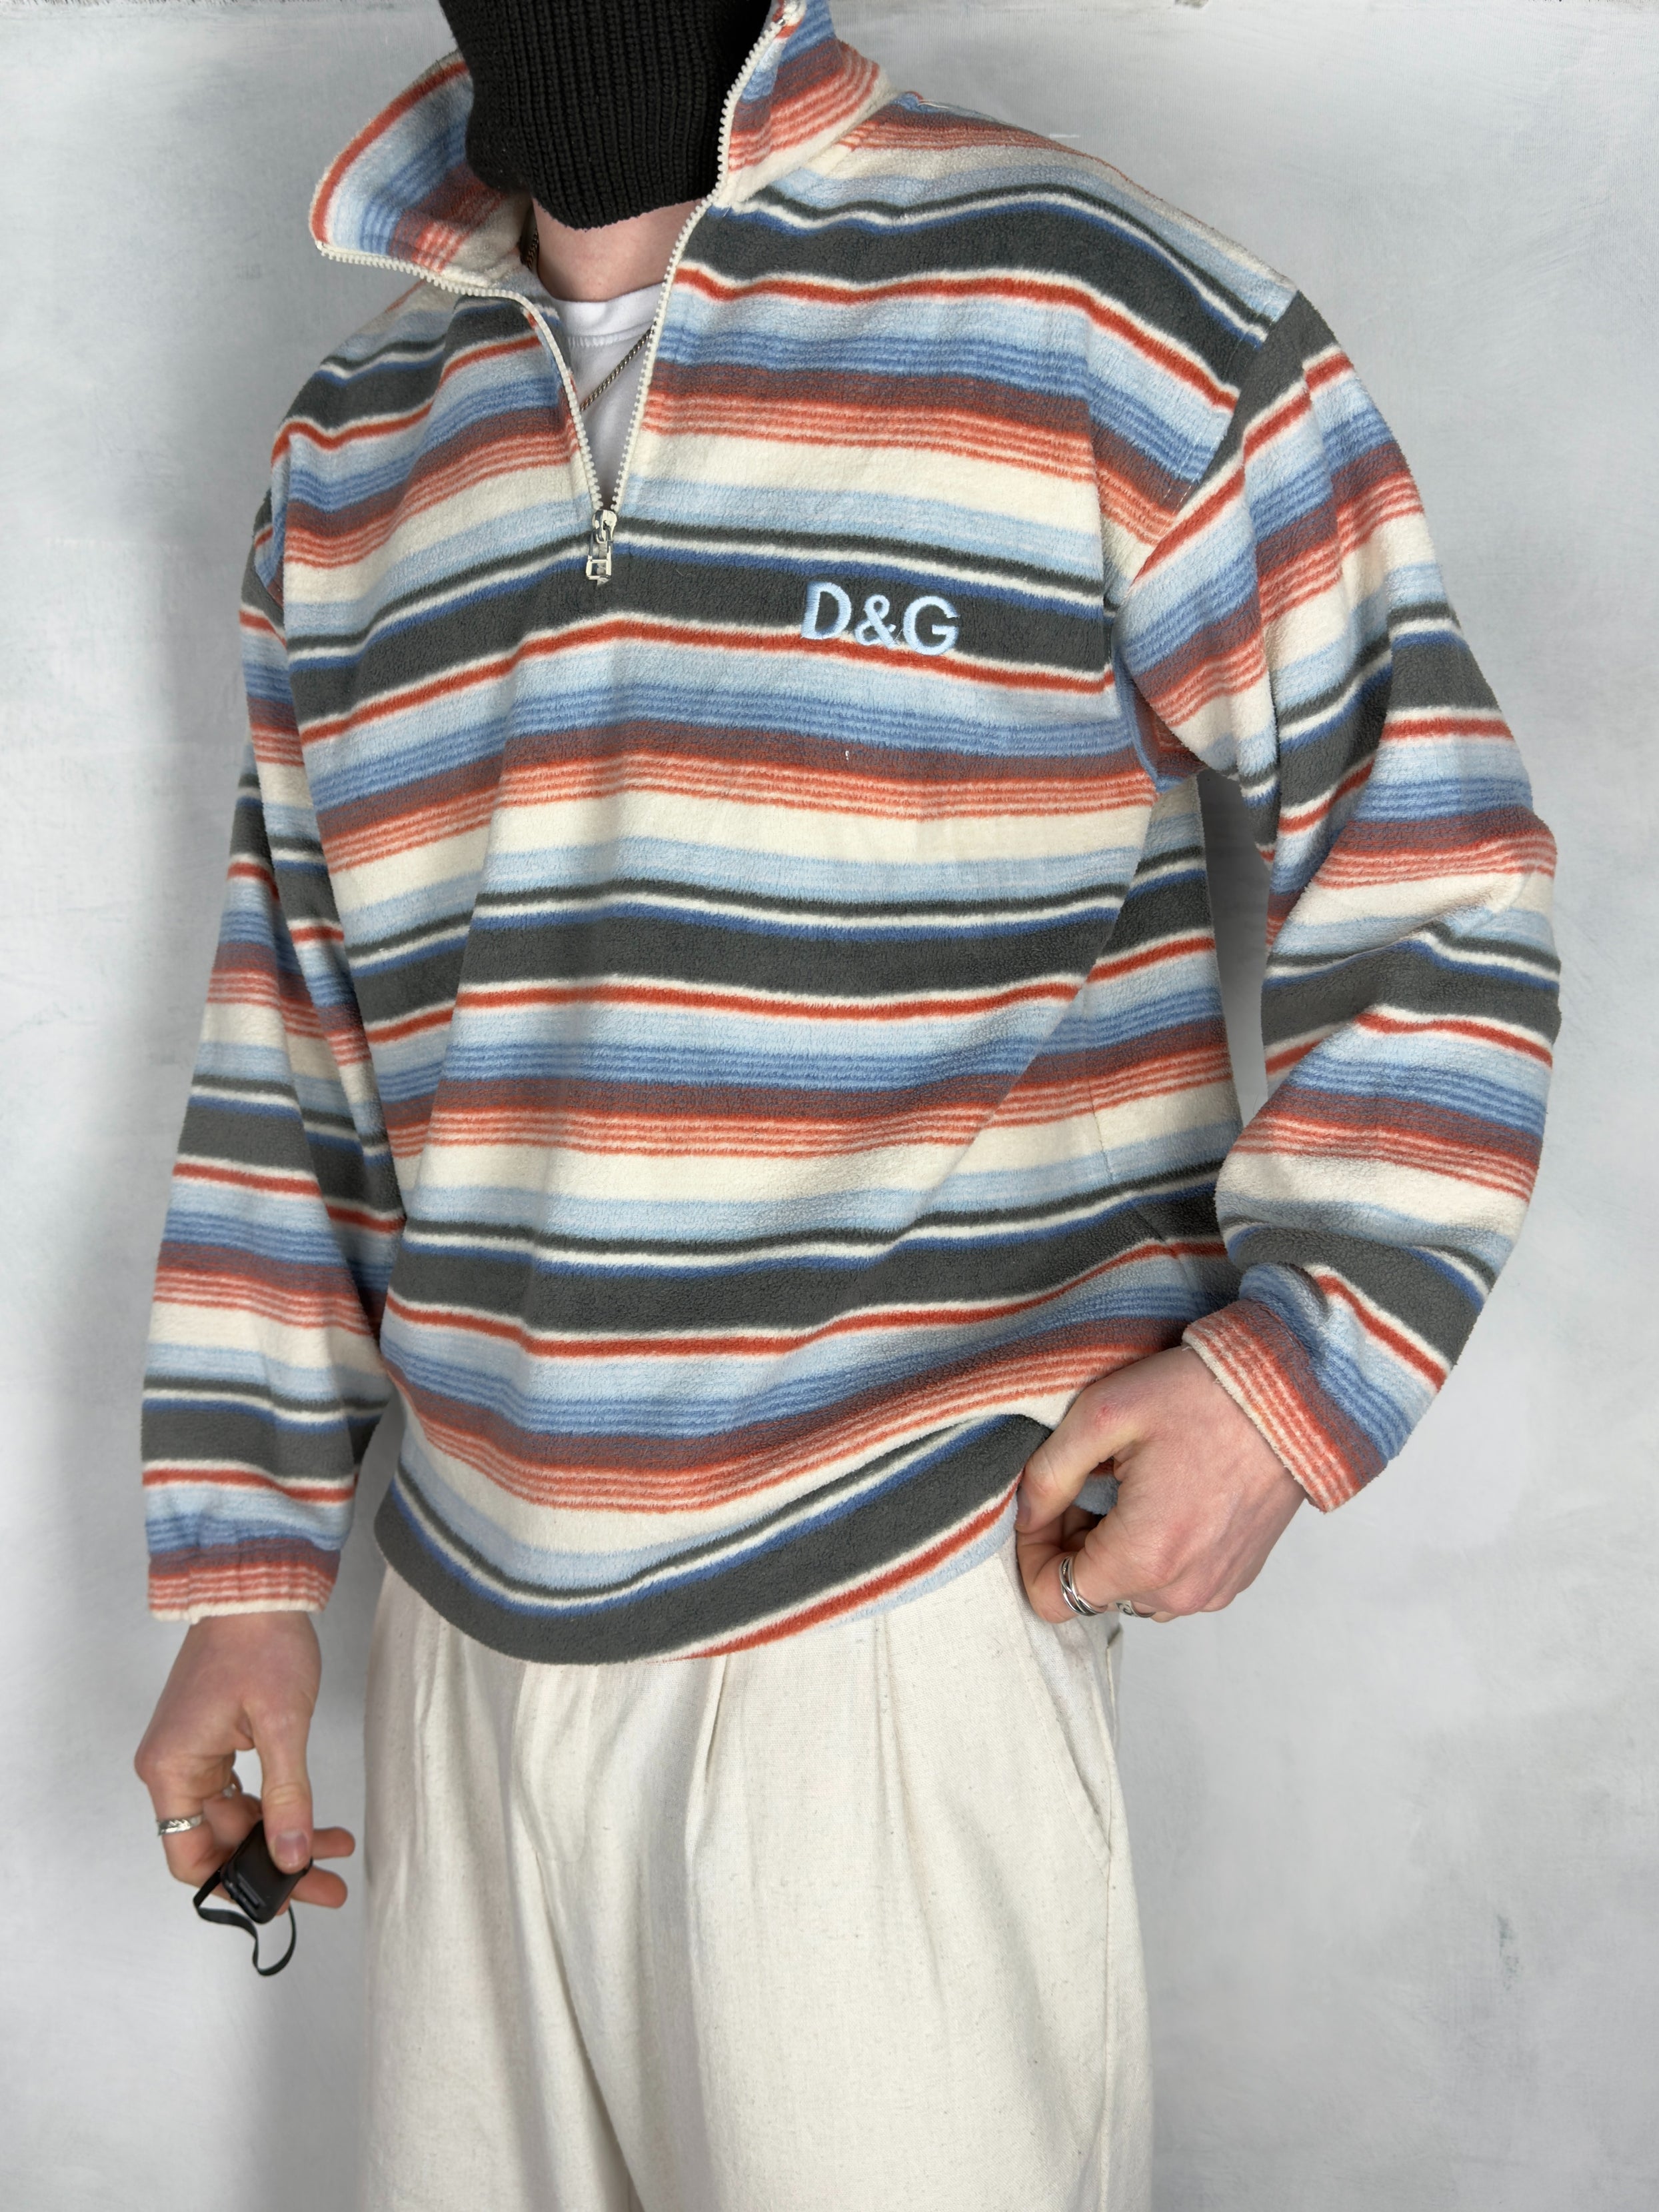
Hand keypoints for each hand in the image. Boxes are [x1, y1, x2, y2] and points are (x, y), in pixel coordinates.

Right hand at [134, 1612, 353, 1905]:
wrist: (257, 1587)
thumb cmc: (261, 1644)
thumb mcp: (284, 1726)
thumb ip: (289, 1797)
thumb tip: (293, 1858)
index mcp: (172, 1770)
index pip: (191, 1857)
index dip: (238, 1883)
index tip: (288, 1896)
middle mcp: (173, 1768)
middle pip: (218, 1842)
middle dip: (274, 1864)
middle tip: (327, 1884)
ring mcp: (193, 1754)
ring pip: (235, 1819)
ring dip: (282, 1836)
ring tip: (335, 1851)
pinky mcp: (214, 1740)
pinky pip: (241, 1791)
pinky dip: (277, 1807)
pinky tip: (315, 1820)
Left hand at [1015, 1346, 1304, 1623]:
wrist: (1294, 1394)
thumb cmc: (1200, 1395)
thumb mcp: (1102, 1415)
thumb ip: (1049, 1475)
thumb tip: (1026, 1518)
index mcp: (1144, 1558)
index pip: (1052, 1598)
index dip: (1031, 1554)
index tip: (1042, 1508)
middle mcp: (1181, 1591)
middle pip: (1092, 1592)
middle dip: (1073, 1542)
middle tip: (1088, 1478)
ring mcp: (1214, 1590)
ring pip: (1131, 1590)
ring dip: (1113, 1549)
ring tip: (1126, 1485)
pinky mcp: (1236, 1577)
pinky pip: (1172, 1582)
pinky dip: (1154, 1551)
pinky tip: (1163, 1495)